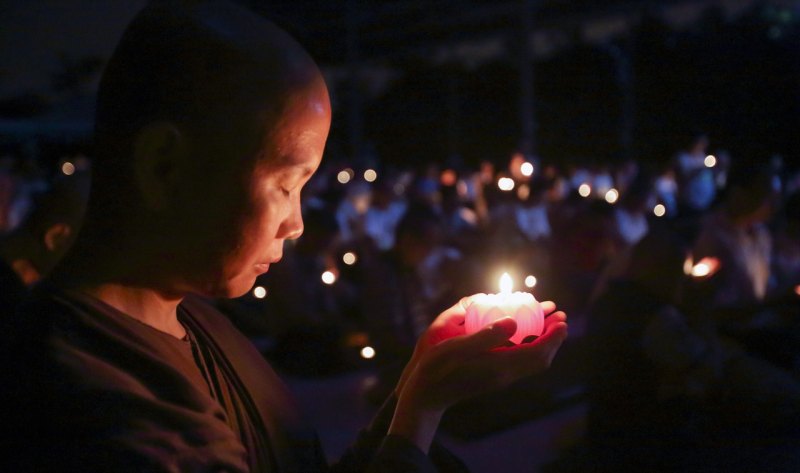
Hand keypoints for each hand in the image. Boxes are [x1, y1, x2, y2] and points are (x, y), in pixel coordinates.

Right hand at [389, 296, 567, 450]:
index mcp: (499, 366)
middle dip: (553, 338)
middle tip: (558, 315)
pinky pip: (521, 362)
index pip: (537, 352)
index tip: (562, 319)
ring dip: (542, 342)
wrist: (426, 396)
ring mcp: (499, 378)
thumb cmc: (436, 368)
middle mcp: (504, 374)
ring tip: (545, 321)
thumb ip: (485, 335)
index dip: (553, 336)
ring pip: (532, 362)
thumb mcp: (456, 347)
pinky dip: (529, 347)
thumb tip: (513, 322)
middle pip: (540, 359)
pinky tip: (520, 333)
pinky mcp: (493, 378)